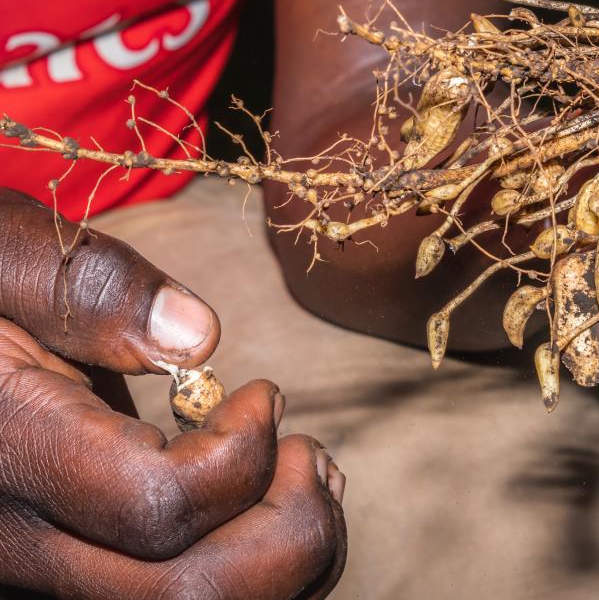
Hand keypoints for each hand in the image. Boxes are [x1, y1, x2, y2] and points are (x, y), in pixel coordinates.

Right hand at [0, 190, 346, 597]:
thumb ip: (87, 290)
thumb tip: (197, 336)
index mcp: (9, 456)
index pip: (160, 505)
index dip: (245, 451)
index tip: (265, 393)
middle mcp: (25, 547)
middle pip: (193, 596)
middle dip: (291, 526)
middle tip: (307, 450)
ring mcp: (49, 579)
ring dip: (294, 559)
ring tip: (310, 476)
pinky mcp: (79, 581)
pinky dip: (269, 574)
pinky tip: (280, 508)